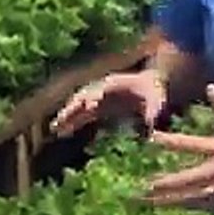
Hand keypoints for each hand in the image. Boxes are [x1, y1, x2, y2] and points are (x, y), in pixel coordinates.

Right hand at [50, 70, 166, 137]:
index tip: (89, 105)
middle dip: (74, 106)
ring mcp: (100, 96)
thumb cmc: (154, 90)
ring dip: (68, 115)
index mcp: (117, 83)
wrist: (151, 84)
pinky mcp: (99, 106)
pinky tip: (63, 131)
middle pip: (84, 95)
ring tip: (56, 128)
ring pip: (79, 105)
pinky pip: (82, 113)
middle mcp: (104, 88)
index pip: (102, 88)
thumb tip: (152, 125)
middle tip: (63, 118)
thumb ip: (154, 111)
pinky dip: (73, 121)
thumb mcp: (157, 99)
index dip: (96, 96)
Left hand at [143, 84, 213, 209]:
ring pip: (193, 197)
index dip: (168, 141)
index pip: (188, 144)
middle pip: (186, 179)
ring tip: (152, 203)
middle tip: (142, 187)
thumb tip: (210, 87)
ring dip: (172, 201)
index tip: (150, 138)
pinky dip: (190, 206)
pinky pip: (206, 204)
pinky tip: (177, 207)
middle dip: (164, 184)